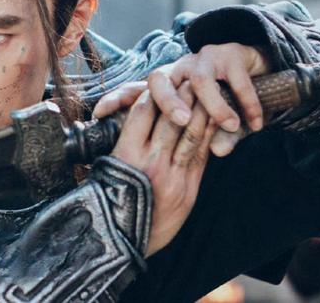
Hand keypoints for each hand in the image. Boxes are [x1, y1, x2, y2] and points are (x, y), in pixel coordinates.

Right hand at [104, 85, 213, 256]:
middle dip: (181, 95)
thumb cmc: (108, 203)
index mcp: (126, 155)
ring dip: (200, 109)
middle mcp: (151, 161)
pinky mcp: (189, 190)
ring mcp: (173, 176)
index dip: (151, 95)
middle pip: (170, 118)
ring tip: (206, 91)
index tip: (157, 84)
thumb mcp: (106, 171)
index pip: (141, 113)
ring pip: (190, 133)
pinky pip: (201, 155)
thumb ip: (119, 147)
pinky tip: (213, 121)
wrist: (122, 242)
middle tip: (189, 77)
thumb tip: (125, 124)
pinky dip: (208, 135)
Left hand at [146, 43, 269, 155]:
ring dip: (215, 106)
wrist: (261, 72)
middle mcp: (180, 67)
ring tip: (232, 126)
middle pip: (160, 81)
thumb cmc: (229, 101)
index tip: (152, 122)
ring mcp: (204, 58)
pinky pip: (237, 80)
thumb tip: (218, 152)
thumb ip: (214, 136)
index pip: (143, 91)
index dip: (141, 104)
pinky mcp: (232, 53)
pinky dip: (248, 104)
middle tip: (183, 122)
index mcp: (168, 83)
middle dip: (168, 103)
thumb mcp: (217, 123)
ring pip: (200, 80)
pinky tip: (256, 124)